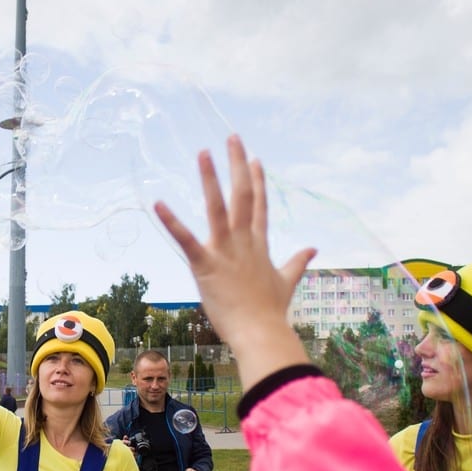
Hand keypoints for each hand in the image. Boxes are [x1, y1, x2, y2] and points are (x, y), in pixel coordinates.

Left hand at [153, 135, 314, 390]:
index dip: (257, 180)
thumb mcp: (287, 282)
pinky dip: (171, 222)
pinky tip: (158, 203)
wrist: (261, 332)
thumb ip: (298, 263)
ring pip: (218, 207)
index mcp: (258, 245)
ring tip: (203, 152)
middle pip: (243, 195)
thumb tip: (314, 249)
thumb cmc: (271, 312)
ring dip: (210, 179)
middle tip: (232, 137)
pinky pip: (185, 239)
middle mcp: (243, 241)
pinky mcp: (206, 265)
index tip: (254, 158)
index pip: (259, 205)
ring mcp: (225, 251)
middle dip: (237, 164)